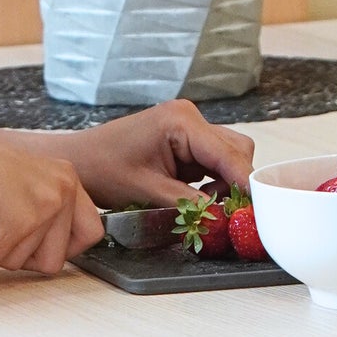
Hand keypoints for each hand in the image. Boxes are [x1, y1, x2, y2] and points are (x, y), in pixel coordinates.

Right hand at [0, 127, 103, 274]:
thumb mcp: (19, 177)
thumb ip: (37, 204)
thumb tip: (40, 241)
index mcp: (64, 177)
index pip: (90, 230)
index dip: (66, 246)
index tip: (47, 248)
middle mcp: (58, 194)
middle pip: (56, 257)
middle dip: (24, 255)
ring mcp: (39, 214)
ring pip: (21, 264)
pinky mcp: (12, 232)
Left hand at [53, 100, 255, 208]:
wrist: (77, 161)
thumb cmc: (102, 170)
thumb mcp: (148, 192)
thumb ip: (189, 204)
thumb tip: (223, 219)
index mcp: (181, 121)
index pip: (228, 154)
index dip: (246, 182)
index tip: (260, 206)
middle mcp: (190, 118)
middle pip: (236, 151)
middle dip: (235, 183)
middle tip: (223, 213)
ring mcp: (188, 128)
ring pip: (227, 157)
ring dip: (223, 184)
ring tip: (199, 206)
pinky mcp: (184, 141)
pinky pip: (211, 162)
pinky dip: (211, 182)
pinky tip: (193, 198)